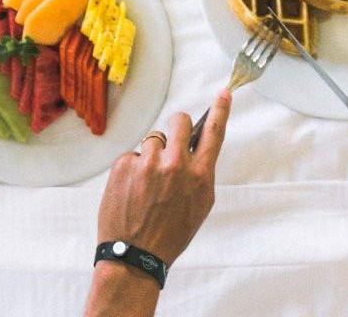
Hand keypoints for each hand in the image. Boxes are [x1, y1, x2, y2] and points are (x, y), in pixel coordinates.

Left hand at [97, 89, 230, 262]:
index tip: (224, 93)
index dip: (220, 110)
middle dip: (177, 127)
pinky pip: (132, 154)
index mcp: (199, 175)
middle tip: (171, 143)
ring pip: (153, 140)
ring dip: (152, 155)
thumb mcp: (199, 205)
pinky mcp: (123, 165)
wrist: (135, 255)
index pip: (214, 133)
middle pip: (179, 121)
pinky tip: (132, 189)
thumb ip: (201, 174)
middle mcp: (175, 165)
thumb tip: (199, 148)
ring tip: (147, 183)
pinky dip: (132, 168)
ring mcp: (147, 163)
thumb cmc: (170, 234)